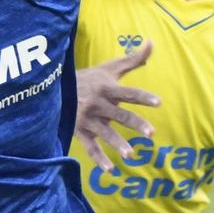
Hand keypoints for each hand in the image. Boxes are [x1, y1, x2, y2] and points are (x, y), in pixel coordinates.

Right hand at [73, 41, 160, 165]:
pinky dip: (99, 159)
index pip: (128, 93)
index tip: (158, 102)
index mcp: (107, 88)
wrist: (55, 89)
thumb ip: (133, 59)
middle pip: (120, 115)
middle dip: (135, 124)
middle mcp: (98, 104)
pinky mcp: (80, 132)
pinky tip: (110, 170)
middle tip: (151, 134)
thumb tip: (152, 42)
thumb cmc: (89, 79)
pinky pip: (90, 148)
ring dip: (117, 144)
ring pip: (104, 133)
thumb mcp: (109, 68)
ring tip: (131, 155)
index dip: (143, 96)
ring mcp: (88, 119)